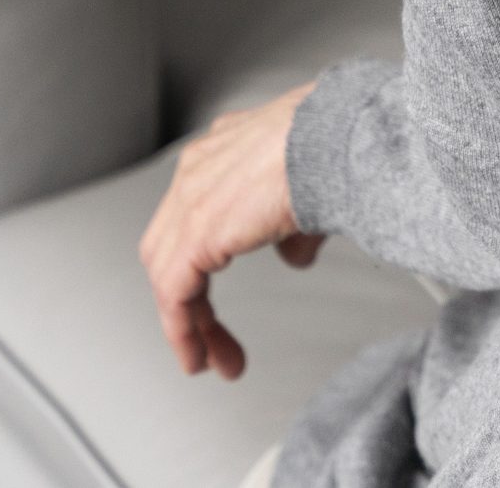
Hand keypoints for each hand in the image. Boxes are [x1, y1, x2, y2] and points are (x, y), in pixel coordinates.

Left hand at [137, 81, 326, 379]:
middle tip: (208, 338)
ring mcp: (190, 199)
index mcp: (222, 151)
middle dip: (188, 298)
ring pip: (166, 272)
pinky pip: (174, 293)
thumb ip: (292, 229)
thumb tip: (294, 257)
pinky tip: (200, 356)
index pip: (192, 213)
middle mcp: (197, 170)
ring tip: (209, 360)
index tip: (215, 296)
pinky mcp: (193, 234)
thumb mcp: (309, 191)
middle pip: (170, 246)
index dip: (200, 261)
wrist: (332, 139)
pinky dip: (183, 330)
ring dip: (187, 323)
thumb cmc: (333, 147)